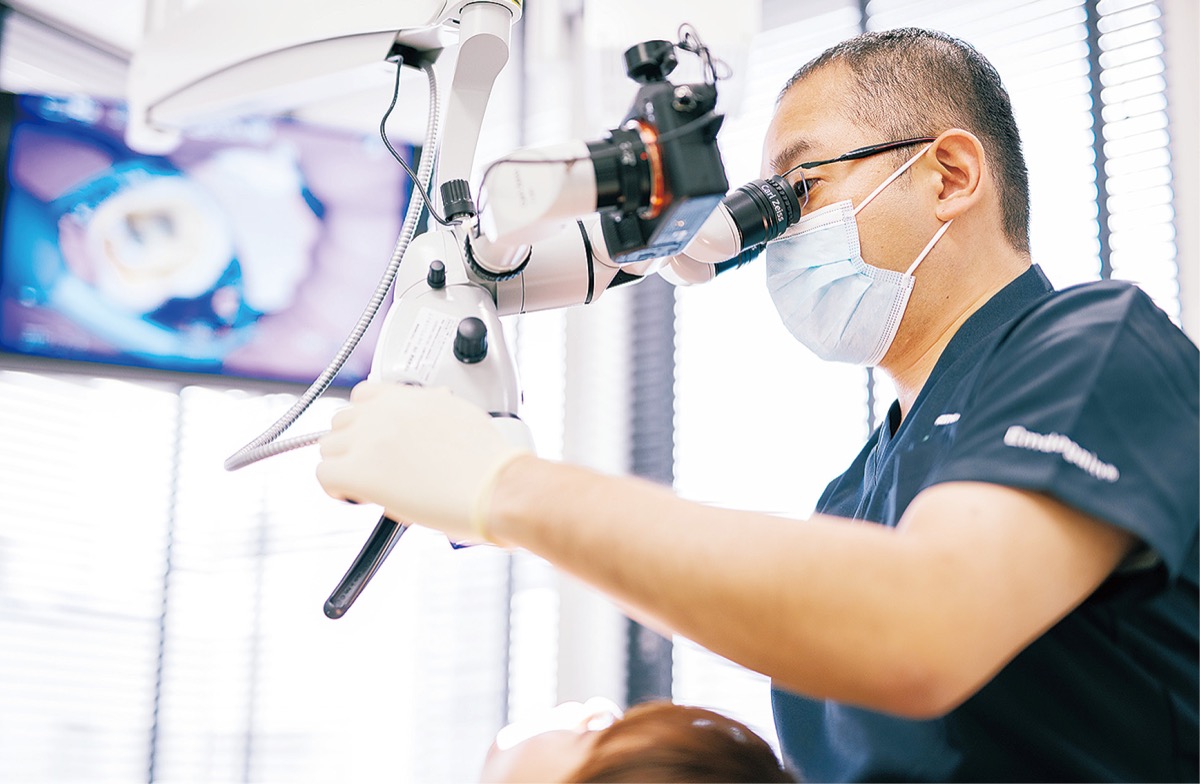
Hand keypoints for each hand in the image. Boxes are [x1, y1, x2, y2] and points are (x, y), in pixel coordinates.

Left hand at [316, 381, 529, 542]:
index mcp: (412, 396)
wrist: (498, 487)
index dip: (366, 419)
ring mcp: (370, 439)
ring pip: (328, 446)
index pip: (365, 395)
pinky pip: (324, 474)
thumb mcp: (462, 419)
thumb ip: (434, 416)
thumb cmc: (491, 465)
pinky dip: (337, 488)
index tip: (375, 437)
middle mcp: (387, 411)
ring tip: (367, 483)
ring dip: (344, 463)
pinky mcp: (360, 471)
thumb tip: (426, 433)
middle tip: (374, 466)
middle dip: (354, 443)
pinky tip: (358, 497)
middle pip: (342, 420)